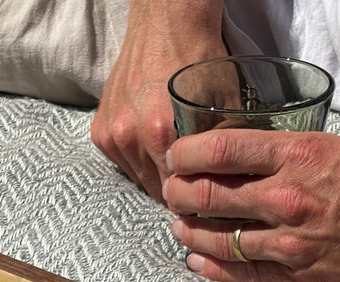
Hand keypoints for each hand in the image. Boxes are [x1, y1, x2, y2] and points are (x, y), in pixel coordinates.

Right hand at [90, 0, 225, 202]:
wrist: (166, 22)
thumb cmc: (199, 57)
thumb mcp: (226, 103)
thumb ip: (225, 147)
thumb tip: (239, 179)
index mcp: (159, 132)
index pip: (178, 192)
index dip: (196, 199)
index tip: (208, 201)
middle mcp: (128, 136)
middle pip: (157, 190)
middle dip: (178, 193)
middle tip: (196, 191)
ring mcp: (111, 133)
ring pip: (138, 179)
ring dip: (157, 179)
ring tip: (177, 172)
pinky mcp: (100, 130)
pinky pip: (122, 163)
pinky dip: (139, 163)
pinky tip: (156, 153)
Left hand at [164, 128, 339, 281]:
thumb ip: (305, 154)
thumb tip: (270, 157)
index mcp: (301, 155)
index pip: (220, 148)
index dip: (187, 152)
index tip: (177, 155)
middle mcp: (288, 197)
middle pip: (209, 193)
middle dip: (180, 192)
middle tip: (172, 192)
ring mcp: (293, 242)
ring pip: (221, 238)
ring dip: (191, 232)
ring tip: (181, 227)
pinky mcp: (303, 277)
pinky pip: (244, 274)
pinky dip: (214, 268)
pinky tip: (199, 261)